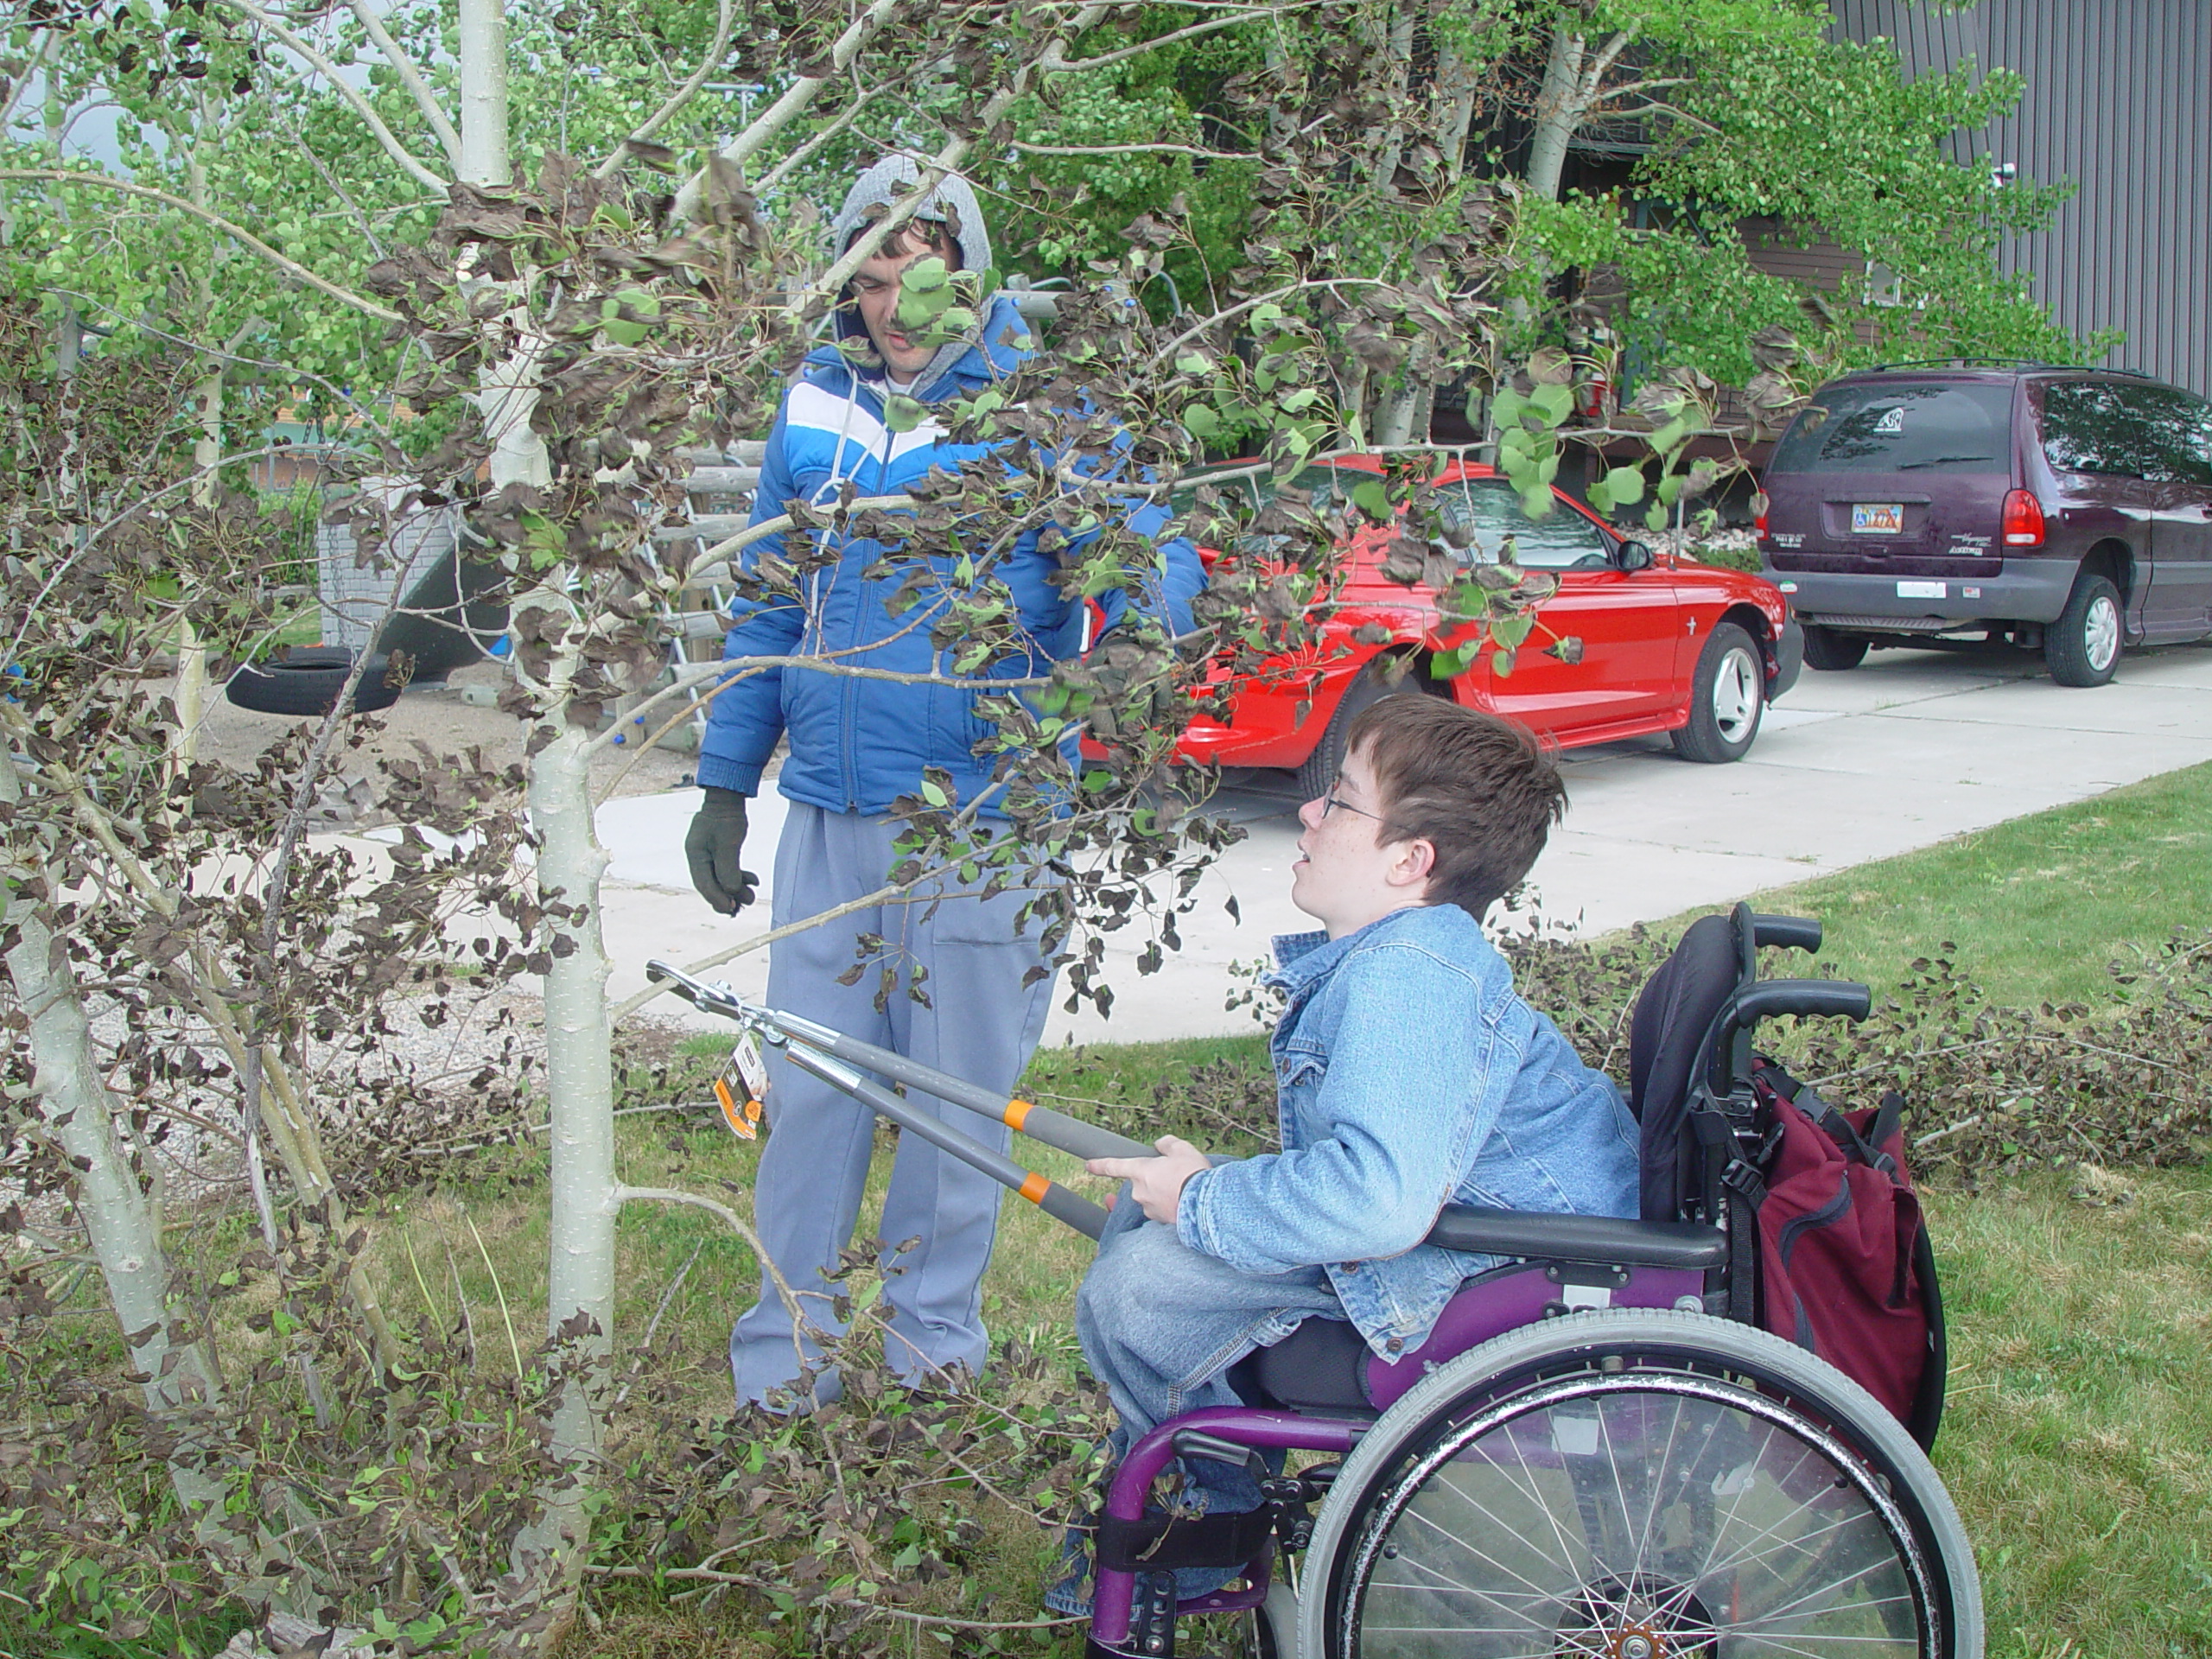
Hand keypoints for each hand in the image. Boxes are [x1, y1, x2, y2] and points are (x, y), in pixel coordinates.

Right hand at [684, 786, 758, 915]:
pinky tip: (753, 881)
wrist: (728, 798)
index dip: (717, 899)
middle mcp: (698, 857)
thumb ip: (728, 868)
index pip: (704, 883)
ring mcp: (707, 855)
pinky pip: (726, 871)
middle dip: (726, 898)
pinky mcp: (718, 853)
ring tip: (751, 896)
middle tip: (741, 908)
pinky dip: (738, 878)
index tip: (730, 909)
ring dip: (735, 890)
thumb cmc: (726, 817)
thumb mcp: (729, 842)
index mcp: (695, 854)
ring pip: (720, 879)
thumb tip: (730, 892)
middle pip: (710, 885)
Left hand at [1088, 1135, 1211, 1225]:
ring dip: (1162, 1193)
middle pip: (1141, 1182)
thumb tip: (1161, 1145)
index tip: (1088, 1165)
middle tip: (1175, 1174)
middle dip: (1153, 1178)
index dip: (1100, 1165)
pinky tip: (1185, 1201)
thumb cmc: (1193, 1175)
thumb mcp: (1183, 1149)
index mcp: (1141, 1171)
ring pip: (1151, 1197)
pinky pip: (1160, 1210)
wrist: (1206, 1205)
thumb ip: (1168, 1144)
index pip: (1114, 1166)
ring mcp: (1148, 1208)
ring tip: (1184, 1188)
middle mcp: (1139, 1191)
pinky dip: (1169, 1205)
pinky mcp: (1160, 1222)